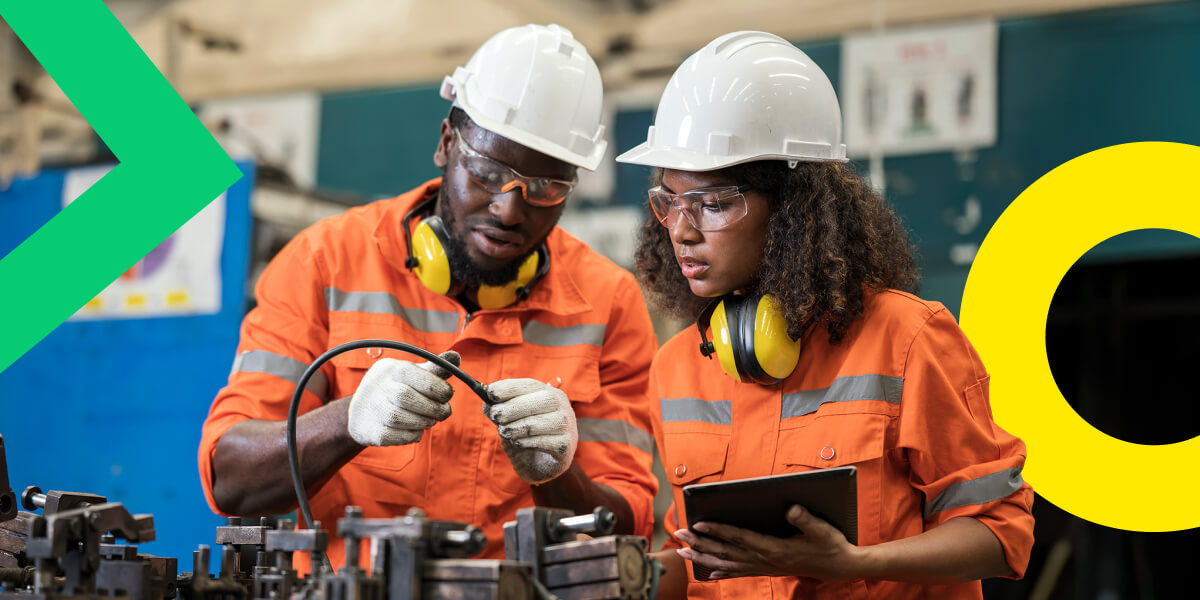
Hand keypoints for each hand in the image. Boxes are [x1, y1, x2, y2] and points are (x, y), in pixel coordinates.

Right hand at [347, 351, 458, 445]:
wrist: (363, 411)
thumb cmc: (396, 388)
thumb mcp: (414, 375)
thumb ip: (435, 368)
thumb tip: (456, 357)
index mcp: (390, 369)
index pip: (413, 373)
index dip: (436, 386)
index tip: (448, 395)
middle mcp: (376, 386)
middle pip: (404, 396)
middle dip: (432, 407)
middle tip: (444, 412)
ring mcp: (370, 408)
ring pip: (398, 418)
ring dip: (422, 422)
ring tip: (430, 421)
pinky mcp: (369, 430)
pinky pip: (393, 436)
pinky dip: (411, 435)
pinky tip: (417, 431)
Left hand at [484, 378, 577, 483]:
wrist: (542, 465)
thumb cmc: (526, 437)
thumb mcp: (511, 421)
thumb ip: (501, 410)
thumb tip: (487, 403)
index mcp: (549, 393)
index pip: (530, 385)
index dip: (509, 388)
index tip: (490, 393)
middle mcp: (562, 406)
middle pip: (540, 400)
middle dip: (511, 408)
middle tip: (495, 416)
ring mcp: (567, 426)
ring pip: (536, 423)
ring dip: (514, 428)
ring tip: (505, 432)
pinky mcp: (565, 446)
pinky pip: (541, 442)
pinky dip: (524, 442)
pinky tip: (517, 443)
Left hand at [674, 505, 864, 580]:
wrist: (839, 567)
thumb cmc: (830, 544)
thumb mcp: (822, 529)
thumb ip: (805, 519)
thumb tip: (791, 508)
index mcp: (774, 548)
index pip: (740, 538)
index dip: (719, 531)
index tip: (699, 525)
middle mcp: (765, 560)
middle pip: (726, 551)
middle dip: (701, 543)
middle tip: (679, 535)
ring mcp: (764, 567)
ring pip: (727, 564)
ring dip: (704, 557)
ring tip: (683, 552)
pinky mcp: (767, 570)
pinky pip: (739, 572)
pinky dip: (722, 572)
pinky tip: (709, 572)